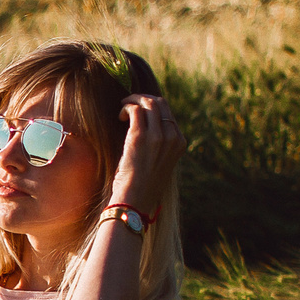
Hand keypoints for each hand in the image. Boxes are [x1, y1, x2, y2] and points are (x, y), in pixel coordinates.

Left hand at [111, 93, 185, 212]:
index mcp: (179, 143)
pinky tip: (120, 116)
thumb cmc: (143, 185)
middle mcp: (172, 137)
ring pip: (148, 103)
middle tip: (129, 104)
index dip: (153, 107)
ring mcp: (157, 136)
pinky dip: (126, 107)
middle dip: (143, 99)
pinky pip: (135, 109)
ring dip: (133, 100)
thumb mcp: (159, 162)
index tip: (140, 110)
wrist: (135, 200)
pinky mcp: (139, 137)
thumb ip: (159, 144)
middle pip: (160, 103)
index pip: (168, 113)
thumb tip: (146, 126)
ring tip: (123, 108)